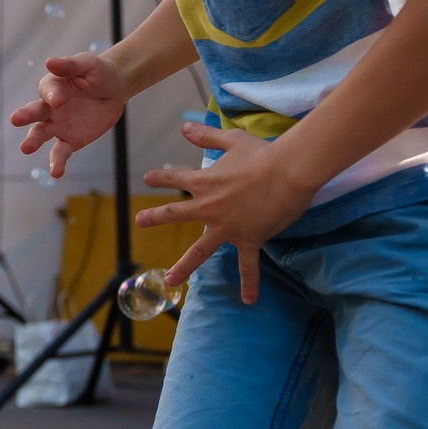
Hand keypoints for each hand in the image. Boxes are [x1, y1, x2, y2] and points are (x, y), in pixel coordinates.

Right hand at [9, 51, 129, 178]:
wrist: (114, 89)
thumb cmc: (97, 73)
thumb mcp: (88, 65)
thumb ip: (69, 65)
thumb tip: (49, 62)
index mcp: (52, 86)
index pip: (47, 90)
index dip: (52, 95)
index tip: (58, 100)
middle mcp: (49, 107)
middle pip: (34, 112)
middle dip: (25, 115)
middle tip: (15, 119)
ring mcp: (58, 125)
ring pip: (41, 134)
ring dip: (33, 141)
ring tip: (25, 148)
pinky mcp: (70, 140)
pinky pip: (60, 153)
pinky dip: (57, 163)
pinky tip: (56, 173)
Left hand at [136, 123, 318, 303]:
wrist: (288, 172)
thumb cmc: (262, 154)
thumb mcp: (231, 140)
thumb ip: (206, 135)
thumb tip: (184, 127)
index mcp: (204, 182)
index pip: (175, 177)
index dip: (160, 177)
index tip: (147, 178)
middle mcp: (208, 207)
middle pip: (175, 213)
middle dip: (156, 217)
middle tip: (140, 221)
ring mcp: (226, 227)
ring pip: (200, 250)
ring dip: (184, 266)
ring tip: (170, 280)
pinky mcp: (248, 239)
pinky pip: (248, 266)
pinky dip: (250, 283)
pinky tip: (249, 301)